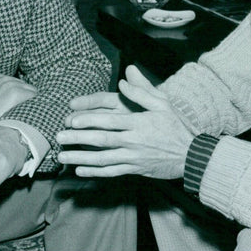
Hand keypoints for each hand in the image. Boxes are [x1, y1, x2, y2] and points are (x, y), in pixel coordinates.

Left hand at [0, 74, 36, 127]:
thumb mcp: (15, 118)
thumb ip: (28, 110)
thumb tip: (39, 108)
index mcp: (17, 93)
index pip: (36, 94)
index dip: (36, 103)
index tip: (34, 109)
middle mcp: (11, 83)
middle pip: (30, 88)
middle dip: (29, 96)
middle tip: (25, 107)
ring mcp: (3, 78)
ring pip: (21, 83)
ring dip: (21, 90)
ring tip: (16, 101)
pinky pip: (10, 79)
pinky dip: (11, 85)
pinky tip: (7, 94)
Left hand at [57, 65, 193, 178]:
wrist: (191, 155)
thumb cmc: (176, 126)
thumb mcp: (163, 103)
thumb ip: (142, 90)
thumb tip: (124, 77)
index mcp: (138, 122)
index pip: (109, 120)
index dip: (89, 120)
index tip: (72, 119)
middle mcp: (134, 141)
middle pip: (101, 140)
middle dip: (78, 139)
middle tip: (59, 137)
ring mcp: (133, 157)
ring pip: (103, 159)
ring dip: (81, 158)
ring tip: (62, 157)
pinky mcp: (135, 169)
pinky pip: (111, 172)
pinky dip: (95, 173)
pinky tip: (80, 171)